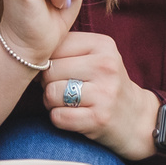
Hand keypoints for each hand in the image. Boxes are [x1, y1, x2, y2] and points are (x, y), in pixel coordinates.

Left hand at [41, 32, 157, 160]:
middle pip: (50, 70)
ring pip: (51, 93)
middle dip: (47, 83)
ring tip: (66, 102)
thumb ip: (67, 48)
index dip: (48, 60)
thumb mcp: (96, 57)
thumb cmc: (106, 84)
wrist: (137, 118)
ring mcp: (104, 93)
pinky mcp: (99, 119)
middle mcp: (106, 66)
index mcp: (103, 45)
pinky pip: (58, 116)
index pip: (55, 46)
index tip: (58, 70)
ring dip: (51, 102)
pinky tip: (72, 116)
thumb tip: (28, 53)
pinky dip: (58, 118)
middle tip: (61, 89)